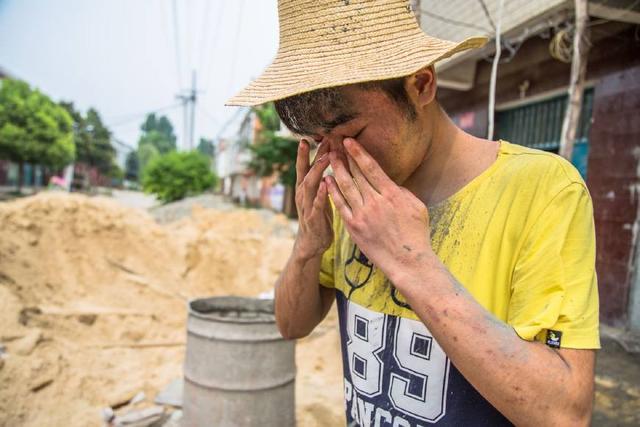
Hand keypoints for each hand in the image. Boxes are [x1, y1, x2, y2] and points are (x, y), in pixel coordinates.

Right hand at [294, 139, 332, 259]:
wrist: (312, 244)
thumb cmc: (318, 217)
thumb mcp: (319, 196)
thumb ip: (323, 179)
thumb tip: (331, 160)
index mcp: (305, 188)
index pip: (305, 165)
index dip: (309, 150)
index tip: (313, 134)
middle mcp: (302, 194)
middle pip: (306, 170)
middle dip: (313, 154)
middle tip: (321, 139)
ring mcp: (306, 206)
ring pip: (309, 184)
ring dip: (317, 170)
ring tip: (326, 157)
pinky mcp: (313, 218)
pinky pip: (316, 204)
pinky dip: (320, 194)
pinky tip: (325, 185)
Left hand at [325, 138, 433, 279]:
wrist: (407, 261)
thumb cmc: (416, 233)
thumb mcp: (416, 206)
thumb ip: (401, 191)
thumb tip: (390, 183)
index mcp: (392, 194)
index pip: (371, 167)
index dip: (358, 152)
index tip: (348, 141)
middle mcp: (375, 201)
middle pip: (356, 174)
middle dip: (344, 157)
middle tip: (333, 144)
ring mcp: (363, 215)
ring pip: (346, 187)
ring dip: (336, 170)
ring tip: (329, 158)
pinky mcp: (354, 227)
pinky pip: (340, 206)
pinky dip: (333, 192)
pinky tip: (327, 181)